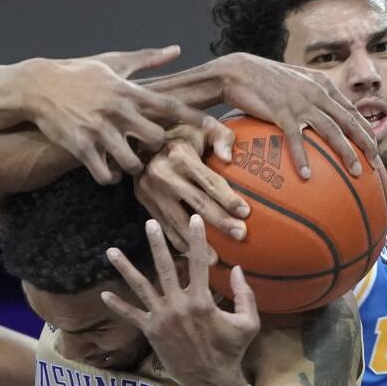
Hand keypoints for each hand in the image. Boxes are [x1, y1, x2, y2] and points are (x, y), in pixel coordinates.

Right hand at [19, 46, 208, 183]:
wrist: (37, 86)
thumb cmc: (78, 72)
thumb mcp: (113, 63)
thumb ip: (146, 59)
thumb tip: (176, 50)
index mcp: (128, 91)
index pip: (169, 106)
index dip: (193, 117)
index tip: (212, 127)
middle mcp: (116, 111)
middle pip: (155, 139)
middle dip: (158, 148)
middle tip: (153, 150)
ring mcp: (98, 131)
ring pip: (132, 162)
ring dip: (135, 167)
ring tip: (130, 163)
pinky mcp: (80, 147)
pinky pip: (105, 174)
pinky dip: (110, 177)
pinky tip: (109, 170)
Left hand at [100, 215, 257, 385]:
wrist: (212, 380)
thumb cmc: (232, 351)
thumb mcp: (248, 323)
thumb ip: (245, 294)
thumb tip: (237, 268)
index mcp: (201, 301)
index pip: (199, 263)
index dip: (197, 240)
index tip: (194, 219)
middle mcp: (178, 305)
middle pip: (165, 267)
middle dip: (156, 243)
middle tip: (149, 223)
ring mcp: (162, 318)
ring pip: (141, 287)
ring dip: (125, 268)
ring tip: (111, 251)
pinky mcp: (151, 331)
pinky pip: (132, 316)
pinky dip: (118, 306)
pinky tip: (104, 294)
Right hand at [135, 120, 247, 259]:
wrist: (140, 140)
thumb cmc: (181, 134)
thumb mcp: (201, 126)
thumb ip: (221, 136)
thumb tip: (228, 158)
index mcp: (180, 155)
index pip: (209, 181)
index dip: (228, 198)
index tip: (246, 212)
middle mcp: (163, 174)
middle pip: (197, 203)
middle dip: (220, 222)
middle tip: (241, 235)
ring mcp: (151, 191)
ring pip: (179, 221)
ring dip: (198, 242)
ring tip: (216, 259)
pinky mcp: (144, 202)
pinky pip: (165, 226)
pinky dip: (179, 242)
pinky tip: (194, 254)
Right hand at [142, 52, 376, 178]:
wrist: (238, 70)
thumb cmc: (263, 81)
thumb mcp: (294, 84)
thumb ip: (309, 97)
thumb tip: (318, 117)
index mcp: (322, 85)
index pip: (351, 110)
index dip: (366, 129)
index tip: (374, 148)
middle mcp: (317, 92)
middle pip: (349, 121)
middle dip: (366, 144)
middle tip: (375, 164)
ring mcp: (301, 102)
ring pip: (332, 130)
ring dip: (346, 152)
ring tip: (355, 172)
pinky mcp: (282, 111)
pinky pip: (297, 139)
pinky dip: (303, 158)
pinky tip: (307, 175)